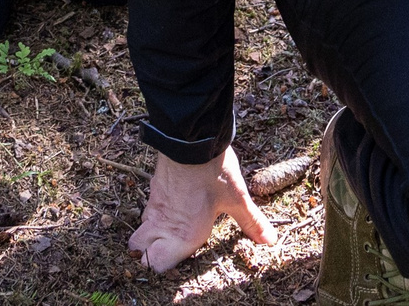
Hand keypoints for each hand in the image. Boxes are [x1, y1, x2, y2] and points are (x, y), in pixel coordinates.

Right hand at [128, 149, 275, 273]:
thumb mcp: (237, 199)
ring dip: (150, 235)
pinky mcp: (153, 189)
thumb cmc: (213, 172)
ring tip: (170, 232)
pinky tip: (173, 207)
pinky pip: (147, 210)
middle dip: (147, 256)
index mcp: (184, 236)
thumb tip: (270, 240)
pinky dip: (154, 215)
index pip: (158, 266)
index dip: (162, 269)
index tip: (176, 267)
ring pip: (140, 230)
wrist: (191, 138)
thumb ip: (251, 223)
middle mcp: (163, 225)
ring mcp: (154, 206)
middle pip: (138, 252)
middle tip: (166, 251)